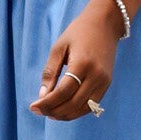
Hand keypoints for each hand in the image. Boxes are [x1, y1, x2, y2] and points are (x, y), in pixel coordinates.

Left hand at [29, 0, 125, 120]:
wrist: (105, 24)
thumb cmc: (78, 33)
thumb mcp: (58, 47)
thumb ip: (50, 72)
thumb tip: (42, 96)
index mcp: (82, 64)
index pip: (63, 92)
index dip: (47, 103)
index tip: (33, 107)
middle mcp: (96, 75)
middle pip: (73, 104)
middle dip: (54, 111)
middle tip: (39, 111)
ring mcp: (104, 81)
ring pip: (83, 109)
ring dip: (65, 115)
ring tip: (49, 112)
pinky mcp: (107, 84)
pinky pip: (91, 105)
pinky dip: (76, 111)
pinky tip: (63, 109)